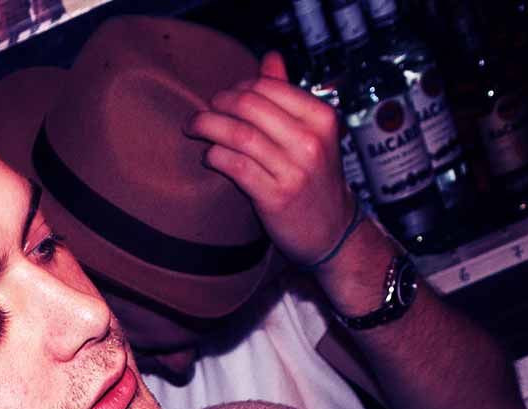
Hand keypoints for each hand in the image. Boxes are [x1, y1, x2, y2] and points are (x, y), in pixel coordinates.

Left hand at [184, 51, 357, 266]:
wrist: (332, 231)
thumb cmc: (314, 178)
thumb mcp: (311, 133)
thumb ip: (288, 96)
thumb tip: (270, 58)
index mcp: (321, 118)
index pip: (267, 87)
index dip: (237, 88)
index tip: (223, 99)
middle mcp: (311, 142)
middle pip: (249, 106)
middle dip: (217, 105)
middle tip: (201, 113)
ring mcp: (295, 170)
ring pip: (238, 135)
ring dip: (207, 127)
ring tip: (194, 129)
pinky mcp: (276, 197)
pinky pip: (235, 166)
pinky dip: (215, 157)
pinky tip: (209, 157)